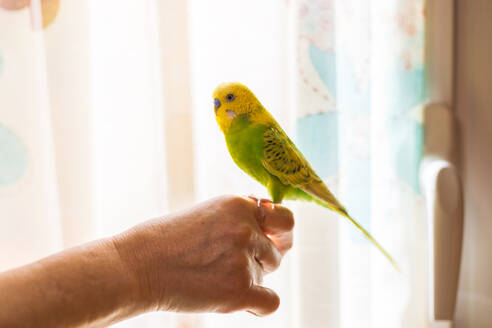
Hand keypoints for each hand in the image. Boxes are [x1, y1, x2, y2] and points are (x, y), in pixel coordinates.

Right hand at [112, 195, 293, 315]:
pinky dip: (258, 305)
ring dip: (250, 278)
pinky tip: (237, 300)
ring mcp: (243, 260)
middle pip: (278, 250)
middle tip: (242, 262)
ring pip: (267, 275)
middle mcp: (246, 229)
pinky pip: (270, 302)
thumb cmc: (165, 240)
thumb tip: (270, 222)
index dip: (280, 232)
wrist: (135, 266)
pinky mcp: (238, 291)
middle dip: (266, 257)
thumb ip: (239, 217)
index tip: (271, 240)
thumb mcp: (207, 212)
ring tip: (215, 275)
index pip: (284, 219)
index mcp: (239, 205)